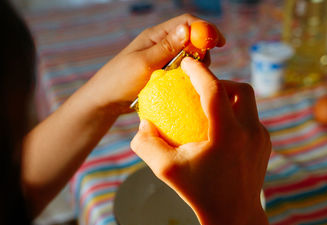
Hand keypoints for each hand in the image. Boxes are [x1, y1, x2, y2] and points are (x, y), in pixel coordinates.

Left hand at [84, 14, 224, 113]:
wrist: (106, 101)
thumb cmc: (120, 80)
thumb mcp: (144, 64)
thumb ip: (166, 48)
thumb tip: (188, 29)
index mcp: (156, 36)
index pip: (186, 23)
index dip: (205, 29)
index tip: (219, 43)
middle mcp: (162, 45)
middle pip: (192, 39)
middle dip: (203, 49)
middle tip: (204, 67)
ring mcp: (163, 60)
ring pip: (190, 56)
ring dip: (197, 64)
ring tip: (194, 79)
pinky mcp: (164, 74)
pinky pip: (183, 70)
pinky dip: (190, 75)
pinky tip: (190, 86)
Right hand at [131, 57, 273, 224]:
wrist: (235, 218)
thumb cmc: (199, 194)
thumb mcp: (167, 170)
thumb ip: (147, 145)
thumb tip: (143, 124)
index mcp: (228, 134)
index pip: (214, 90)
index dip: (199, 72)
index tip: (187, 63)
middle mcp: (250, 131)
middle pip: (241, 89)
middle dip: (221, 82)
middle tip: (202, 88)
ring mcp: (261, 138)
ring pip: (249, 104)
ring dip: (230, 98)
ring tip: (210, 107)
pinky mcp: (265, 145)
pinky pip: (251, 120)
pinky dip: (236, 115)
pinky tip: (220, 130)